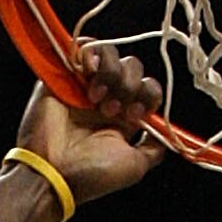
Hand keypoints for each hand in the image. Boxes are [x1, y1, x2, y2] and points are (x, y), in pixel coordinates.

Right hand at [16, 43, 166, 210]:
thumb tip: (167, 133)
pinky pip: (84, 46)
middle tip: (111, 111)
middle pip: (132, 67)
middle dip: (128, 86)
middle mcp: (106, 97)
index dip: (148, 94)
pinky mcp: (63, 75)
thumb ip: (154, 148)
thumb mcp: (135, 167)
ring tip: (96, 99)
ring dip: (111, 74)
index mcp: (123, 117)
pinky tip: (88, 72)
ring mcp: (84, 85)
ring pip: (111, 54)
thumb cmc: (91, 175)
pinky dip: (91, 53)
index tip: (135, 114)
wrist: (53, 173)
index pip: (148, 87)